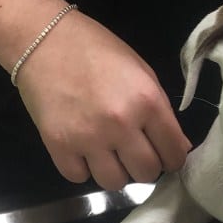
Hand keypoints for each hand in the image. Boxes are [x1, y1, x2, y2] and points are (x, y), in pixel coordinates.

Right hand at [15, 10, 191, 189]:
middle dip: (146, 167)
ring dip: (116, 172)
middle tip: (136, 152)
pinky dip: (83, 169)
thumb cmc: (98, 51)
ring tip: (110, 153)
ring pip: (115, 182)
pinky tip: (84, 150)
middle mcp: (120, 124)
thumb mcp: (143, 73)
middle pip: (146, 174)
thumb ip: (163, 113)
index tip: (165, 154)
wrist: (43, 39)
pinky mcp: (58, 145)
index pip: (174, 154)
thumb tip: (179, 148)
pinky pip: (79, 178)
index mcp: (147, 102)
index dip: (173, 158)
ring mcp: (88, 137)